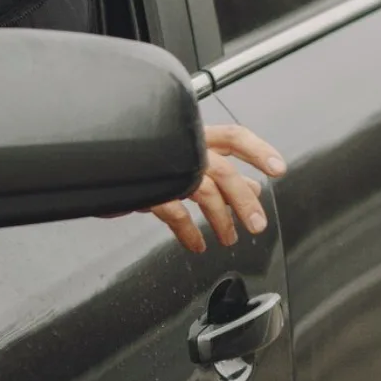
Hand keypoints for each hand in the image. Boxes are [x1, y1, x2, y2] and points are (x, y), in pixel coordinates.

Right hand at [148, 124, 286, 253]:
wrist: (102, 161)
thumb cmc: (147, 157)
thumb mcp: (188, 161)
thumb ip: (222, 172)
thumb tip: (253, 187)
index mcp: (196, 136)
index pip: (234, 136)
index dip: (258, 151)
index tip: (279, 169)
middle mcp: (183, 147)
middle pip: (224, 170)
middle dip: (244, 200)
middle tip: (257, 225)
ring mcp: (165, 167)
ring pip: (203, 191)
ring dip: (221, 220)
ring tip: (229, 239)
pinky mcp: (147, 188)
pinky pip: (174, 212)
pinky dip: (188, 232)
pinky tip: (196, 244)